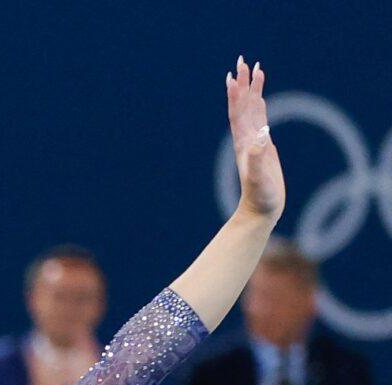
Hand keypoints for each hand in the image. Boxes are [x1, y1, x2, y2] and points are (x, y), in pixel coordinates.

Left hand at [227, 58, 284, 222]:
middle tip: (243, 60)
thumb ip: (258, 159)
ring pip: (251, 110)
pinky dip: (260, 105)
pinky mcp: (263, 146)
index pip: (238, 113)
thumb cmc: (261, 198)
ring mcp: (254, 142)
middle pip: (243, 106)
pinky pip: (260, 120)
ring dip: (252, 90)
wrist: (260, 211)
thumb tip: (260, 137)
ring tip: (254, 69)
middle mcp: (246, 140)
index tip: (236, 75)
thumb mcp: (260, 179)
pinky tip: (260, 96)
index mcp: (243, 144)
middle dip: (243, 83)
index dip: (237, 95)